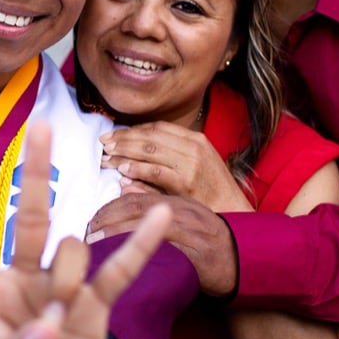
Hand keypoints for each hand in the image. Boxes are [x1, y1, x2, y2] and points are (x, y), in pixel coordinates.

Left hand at [0, 123, 170, 338]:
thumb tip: (48, 332)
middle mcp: (24, 277)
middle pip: (29, 217)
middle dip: (34, 175)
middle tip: (40, 126)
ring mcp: (62, 286)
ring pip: (70, 255)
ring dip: (66, 284)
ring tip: (55, 333)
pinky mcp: (95, 305)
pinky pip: (119, 271)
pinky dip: (140, 246)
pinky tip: (161, 216)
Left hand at [89, 192, 237, 296]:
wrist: (246, 261)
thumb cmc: (209, 242)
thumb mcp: (185, 218)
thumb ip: (157, 206)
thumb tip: (124, 192)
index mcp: (177, 202)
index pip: (135, 199)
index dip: (109, 209)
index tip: (90, 221)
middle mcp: (183, 213)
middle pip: (136, 209)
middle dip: (107, 220)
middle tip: (86, 233)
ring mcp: (192, 233)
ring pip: (148, 228)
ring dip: (118, 234)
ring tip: (95, 244)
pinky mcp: (199, 256)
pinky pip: (168, 252)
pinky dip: (144, 254)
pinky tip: (125, 263)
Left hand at [100, 122, 251, 212]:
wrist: (234, 211)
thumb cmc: (212, 191)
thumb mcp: (195, 166)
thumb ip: (168, 157)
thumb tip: (134, 157)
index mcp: (195, 139)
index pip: (157, 127)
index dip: (132, 129)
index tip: (114, 135)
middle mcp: (193, 147)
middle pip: (150, 136)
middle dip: (124, 139)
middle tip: (104, 144)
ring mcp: (191, 164)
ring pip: (150, 151)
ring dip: (125, 152)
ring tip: (107, 157)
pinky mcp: (186, 182)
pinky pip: (156, 171)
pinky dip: (138, 169)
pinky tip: (124, 170)